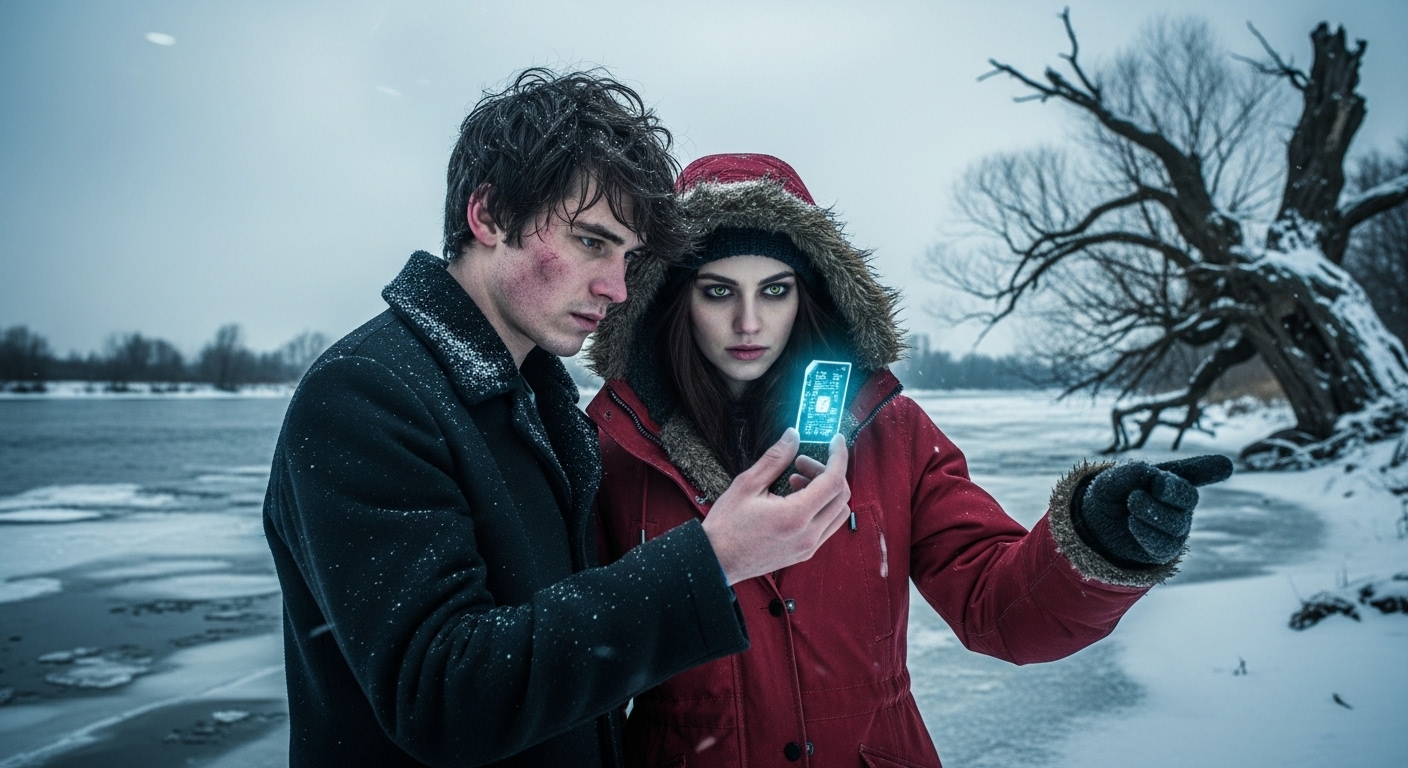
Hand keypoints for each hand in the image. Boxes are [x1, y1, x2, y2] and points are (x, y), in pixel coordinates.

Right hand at [701, 430, 851, 584]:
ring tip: (797, 481)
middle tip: (801, 462)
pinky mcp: (804, 553)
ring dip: (826, 491)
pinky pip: (827, 526)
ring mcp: (808, 547)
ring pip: (838, 512)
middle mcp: (808, 534)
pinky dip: (821, 507)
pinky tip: (797, 499)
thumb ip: (775, 458)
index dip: (838, 456)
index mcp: (795, 516)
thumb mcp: (747, 484)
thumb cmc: (727, 526)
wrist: (716, 561)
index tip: (835, 440)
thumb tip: (793, 436)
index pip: (834, 481)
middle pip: (841, 495)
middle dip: (828, 471)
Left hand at [1077, 454, 1232, 565]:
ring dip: (1153, 510)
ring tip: (1133, 502)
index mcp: (1168, 480)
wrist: (1096, 527)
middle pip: (1188, 497)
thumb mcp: (1110, 480)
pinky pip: (1163, 544)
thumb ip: (1129, 474)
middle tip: (1157, 483)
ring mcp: (1174, 527)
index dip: (1208, 470)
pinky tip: (1133, 522)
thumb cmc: (1110, 497)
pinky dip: (1147, 532)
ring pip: (1176, 522)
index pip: (1192, 473)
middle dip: (1175, 489)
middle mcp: (1177, 504)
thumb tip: (1149, 472)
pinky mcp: (1163, 549)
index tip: (1227, 465)